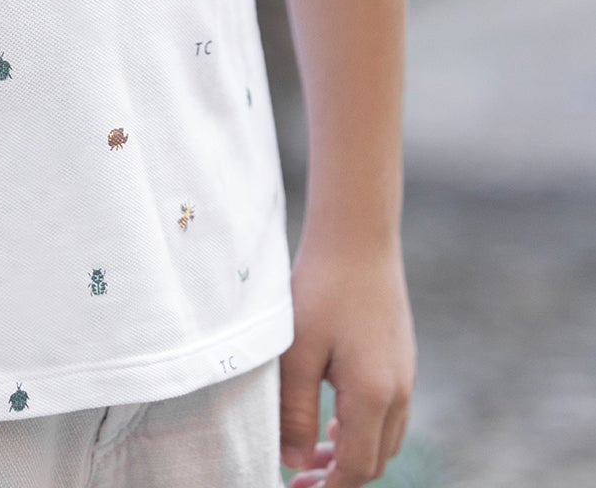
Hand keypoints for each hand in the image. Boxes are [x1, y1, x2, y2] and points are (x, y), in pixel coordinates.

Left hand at [279, 234, 415, 486]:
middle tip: (300, 477)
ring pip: (386, 437)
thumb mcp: (297, 351)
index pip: (357, 469)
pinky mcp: (401, 356)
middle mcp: (399, 392)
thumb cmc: (322, 288)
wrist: (358, 235)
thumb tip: (294, 462)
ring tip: (313, 450)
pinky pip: (389, 411)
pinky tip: (334, 414)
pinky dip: (364, 427)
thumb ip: (295, 411)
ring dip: (353, 452)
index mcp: (374, 397)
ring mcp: (405, 374)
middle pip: (376, 460)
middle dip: (340, 477)